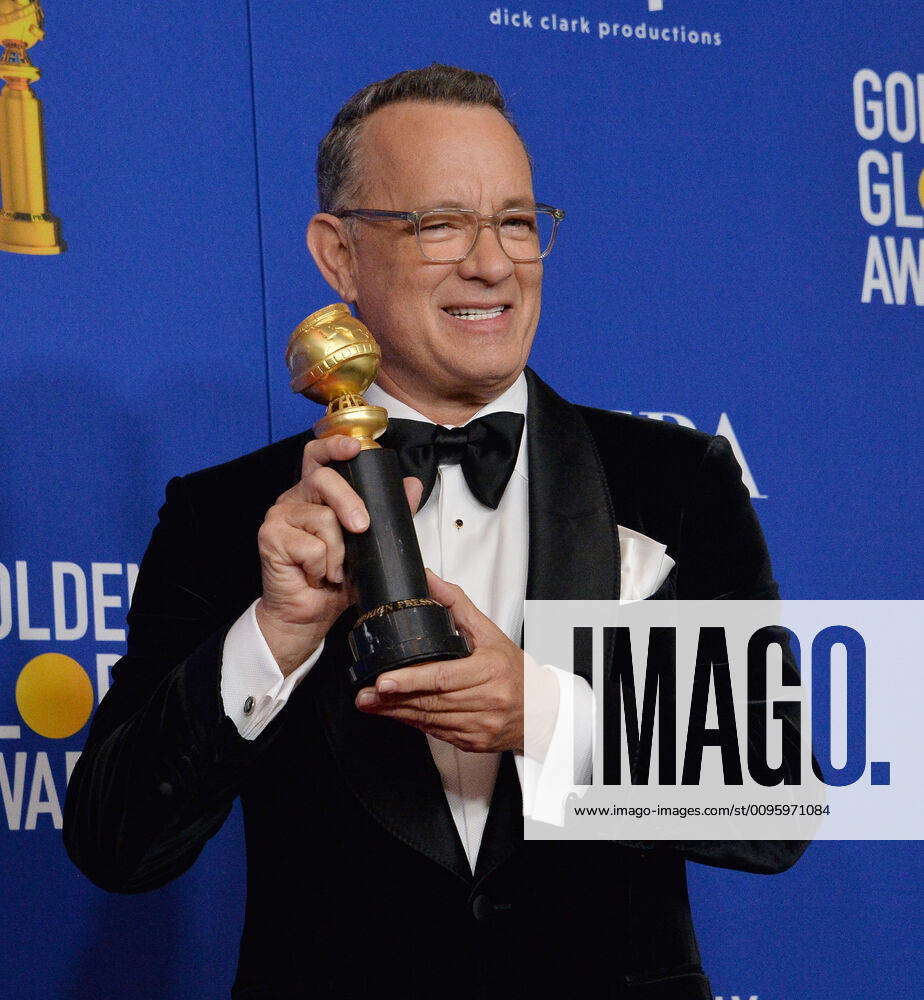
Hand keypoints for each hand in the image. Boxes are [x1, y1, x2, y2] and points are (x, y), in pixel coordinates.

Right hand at [256, 435, 422, 675]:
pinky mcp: (270, 537)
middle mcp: (296, 499)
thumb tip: (412, 485)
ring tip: (333, 569)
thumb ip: (389, 514)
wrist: (309, 616)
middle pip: (323, 479)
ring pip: (323, 519)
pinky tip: (315, 576)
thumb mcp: (370, 545)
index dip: (335, 446)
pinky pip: (310, 546)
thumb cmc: (335, 580)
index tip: (355, 447)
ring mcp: (280, 516)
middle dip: (349, 502)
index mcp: (317, 494)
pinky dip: (322, 567)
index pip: (320, 457)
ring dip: (338, 553)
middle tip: (361, 527)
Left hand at [355, 570, 523, 752]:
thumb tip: (428, 579)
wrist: (541, 710)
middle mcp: (487, 700)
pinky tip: (396, 714)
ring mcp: (480, 725)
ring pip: (430, 720)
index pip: (444, 677)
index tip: (384, 680)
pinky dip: (414, 723)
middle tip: (365, 694)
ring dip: (397, 713)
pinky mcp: (473, 742)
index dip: (412, 680)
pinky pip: (437, 732)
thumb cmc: (514, 669)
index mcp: (490, 670)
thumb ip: (455, 603)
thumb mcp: (489, 631)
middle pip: (432, 701)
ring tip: (371, 703)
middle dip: (394, 699)